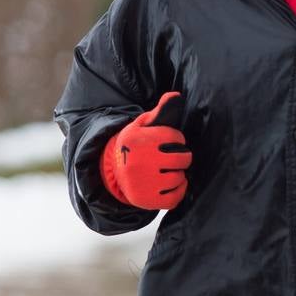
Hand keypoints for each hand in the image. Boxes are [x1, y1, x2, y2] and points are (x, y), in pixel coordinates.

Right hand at [102, 92, 190, 209]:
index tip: (168, 142)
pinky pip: (176, 197)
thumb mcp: (141, 126)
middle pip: (183, 158)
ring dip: (177, 174)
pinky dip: (176, 191)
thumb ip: (160, 111)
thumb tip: (175, 95)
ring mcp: (142, 183)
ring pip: (180, 178)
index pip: (176, 137)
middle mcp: (138, 162)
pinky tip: (166, 184)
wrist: (112, 171)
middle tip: (171, 158)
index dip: (176, 139)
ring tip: (164, 171)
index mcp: (138, 141)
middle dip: (181, 157)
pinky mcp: (146, 200)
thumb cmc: (136, 145)